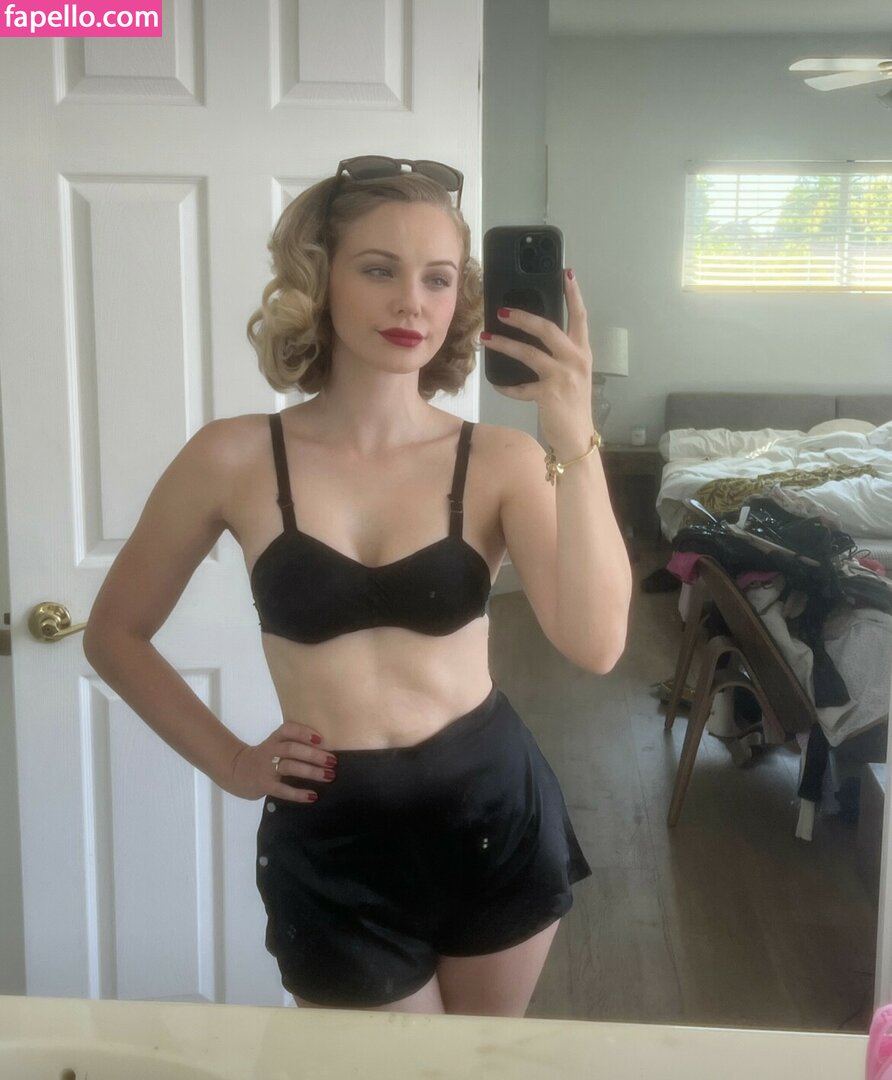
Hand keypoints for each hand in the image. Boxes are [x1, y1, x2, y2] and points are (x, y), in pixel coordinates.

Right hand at [227, 721, 335, 802]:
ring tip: (329, 776)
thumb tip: (326, 749)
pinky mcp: (264, 785)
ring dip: (311, 772)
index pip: (288, 729)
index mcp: (275, 739)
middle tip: (332, 761)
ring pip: (289, 767)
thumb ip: (294, 744)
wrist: (236, 771)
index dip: (304, 733)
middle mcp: (270, 751)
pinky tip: (313, 796)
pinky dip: (298, 793)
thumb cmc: (265, 757)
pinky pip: (282, 789)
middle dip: (314, 755)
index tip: (321, 739)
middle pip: (292, 749)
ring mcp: (266, 768)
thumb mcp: (275, 745)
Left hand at [483, 269, 594, 457]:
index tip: (566, 273)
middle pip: (548, 329)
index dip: (573, 294)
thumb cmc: (572, 405)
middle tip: (502, 310)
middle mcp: (576, 360)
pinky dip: (507, 386)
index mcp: (582, 352)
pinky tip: (496, 384)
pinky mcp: (549, 394)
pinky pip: (521, 387)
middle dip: (524, 317)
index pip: (580, 317)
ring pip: (529, 353)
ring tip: (486, 338)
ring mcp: (563, 377)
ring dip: (505, 344)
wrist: (577, 437)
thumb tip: (535, 337)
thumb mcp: (572, 374)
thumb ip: (560, 356)